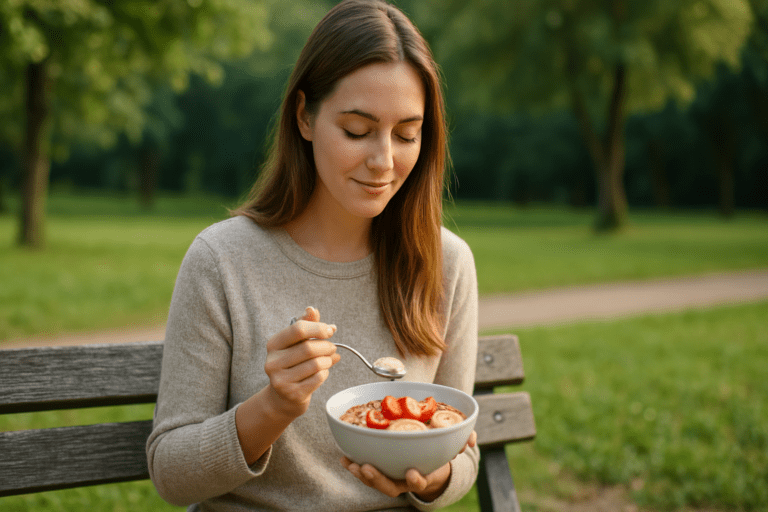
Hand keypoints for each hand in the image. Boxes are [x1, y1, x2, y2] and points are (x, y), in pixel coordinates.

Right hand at [263, 307, 339, 417]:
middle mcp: (272, 362)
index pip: (298, 329)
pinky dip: (325, 373)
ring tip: (328, 360)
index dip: (318, 328)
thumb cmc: (293, 363)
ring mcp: (281, 380)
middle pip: (309, 348)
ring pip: (316, 364)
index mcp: (273, 344)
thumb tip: (312, 309)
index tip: (330, 330)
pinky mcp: (292, 394)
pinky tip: (322, 372)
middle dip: (326, 346)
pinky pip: (318, 378)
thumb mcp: (296, 343)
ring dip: (328, 360)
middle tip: (333, 347)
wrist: (284, 397)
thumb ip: (305, 324)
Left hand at [340, 430, 476, 500]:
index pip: (421, 480)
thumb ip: (464, 439)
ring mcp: (392, 478)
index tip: (413, 473)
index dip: (416, 479)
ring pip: (376, 482)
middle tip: (367, 468)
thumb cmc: (441, 450)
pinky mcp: (381, 470)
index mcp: (424, 474)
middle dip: (377, 479)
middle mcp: (406, 480)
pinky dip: (354, 465)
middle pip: (391, 486)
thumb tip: (470, 438)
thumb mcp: (454, 444)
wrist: (431, 462)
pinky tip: (345, 456)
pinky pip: (366, 472)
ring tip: (351, 463)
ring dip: (362, 474)